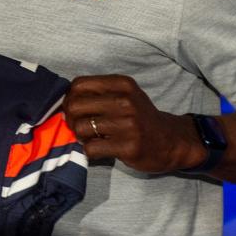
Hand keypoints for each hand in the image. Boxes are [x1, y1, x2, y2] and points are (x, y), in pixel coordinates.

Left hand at [63, 75, 203, 173]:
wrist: (171, 140)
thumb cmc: (140, 117)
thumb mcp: (125, 95)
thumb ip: (99, 93)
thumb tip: (64, 102)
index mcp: (121, 84)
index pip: (78, 84)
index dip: (70, 98)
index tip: (75, 110)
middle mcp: (125, 101)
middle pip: (75, 106)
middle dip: (71, 119)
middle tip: (79, 127)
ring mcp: (128, 124)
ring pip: (81, 128)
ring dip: (81, 136)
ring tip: (91, 138)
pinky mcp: (129, 146)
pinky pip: (92, 148)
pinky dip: (90, 151)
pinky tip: (100, 149)